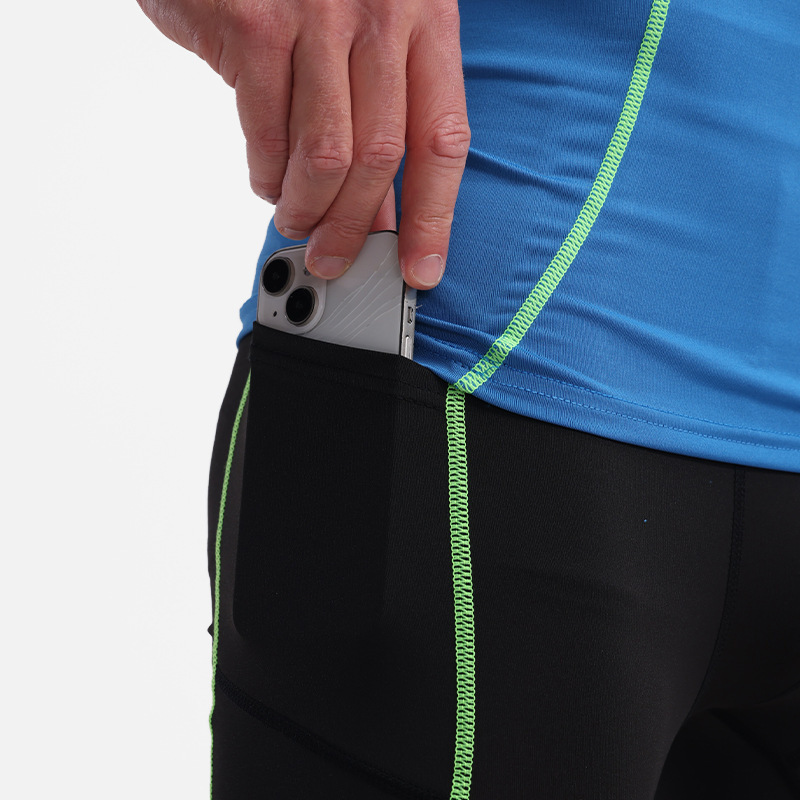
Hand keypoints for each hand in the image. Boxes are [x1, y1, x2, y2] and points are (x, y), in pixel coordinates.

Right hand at [137, 0, 469, 289]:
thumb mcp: (370, 25)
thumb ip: (382, 111)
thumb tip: (381, 209)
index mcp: (424, 19)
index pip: (442, 139)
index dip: (435, 216)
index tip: (423, 268)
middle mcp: (379, 15)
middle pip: (382, 157)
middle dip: (357, 228)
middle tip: (335, 259)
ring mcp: (316, 16)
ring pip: (327, 155)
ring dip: (308, 207)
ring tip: (297, 221)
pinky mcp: (255, 25)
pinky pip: (268, 133)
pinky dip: (267, 175)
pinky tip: (268, 181)